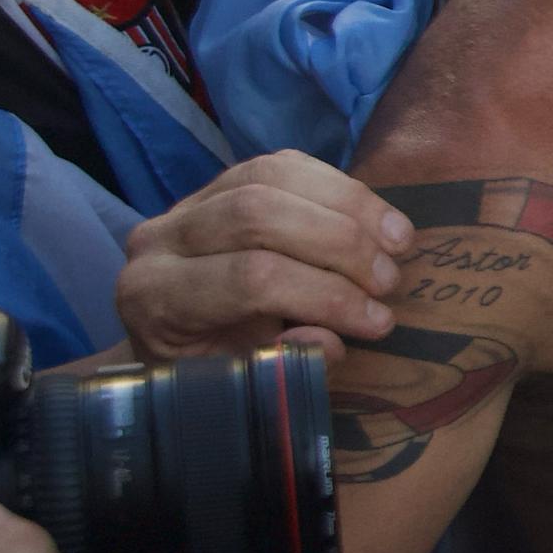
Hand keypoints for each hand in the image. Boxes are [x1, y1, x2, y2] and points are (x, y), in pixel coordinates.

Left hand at [114, 149, 412, 354]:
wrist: (173, 350)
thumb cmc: (208, 376)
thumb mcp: (239, 387)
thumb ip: (281, 366)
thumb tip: (331, 340)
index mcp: (155, 298)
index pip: (249, 278)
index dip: (325, 295)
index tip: (379, 322)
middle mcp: (159, 240)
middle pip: (257, 214)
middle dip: (341, 244)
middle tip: (389, 281)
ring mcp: (185, 204)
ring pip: (270, 176)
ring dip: (349, 205)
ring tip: (397, 243)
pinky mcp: (217, 184)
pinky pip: (281, 165)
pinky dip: (337, 188)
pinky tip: (374, 218)